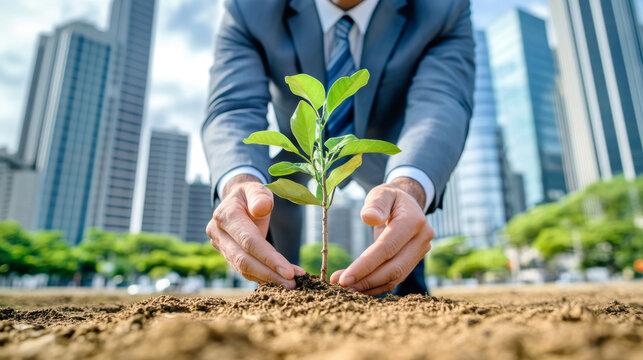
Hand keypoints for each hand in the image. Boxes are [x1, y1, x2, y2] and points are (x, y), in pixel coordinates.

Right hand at [206, 174, 304, 287]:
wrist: (236, 201)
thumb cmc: (251, 195)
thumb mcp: (256, 189)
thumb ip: (259, 196)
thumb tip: (262, 208)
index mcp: (225, 215)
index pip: (248, 241)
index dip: (268, 258)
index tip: (289, 272)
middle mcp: (218, 232)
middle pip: (244, 260)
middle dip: (269, 274)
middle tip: (293, 284)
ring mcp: (220, 246)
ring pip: (243, 269)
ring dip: (268, 278)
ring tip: (291, 284)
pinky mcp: (226, 255)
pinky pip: (244, 270)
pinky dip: (262, 277)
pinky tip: (279, 280)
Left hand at [330, 177, 433, 294]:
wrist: (408, 203)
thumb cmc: (389, 198)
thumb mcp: (381, 193)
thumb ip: (375, 204)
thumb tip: (368, 217)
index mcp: (413, 221)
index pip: (387, 248)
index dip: (365, 265)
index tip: (344, 278)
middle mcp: (422, 239)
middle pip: (393, 268)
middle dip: (366, 280)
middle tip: (341, 286)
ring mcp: (421, 252)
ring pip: (395, 277)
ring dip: (369, 286)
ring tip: (346, 289)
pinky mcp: (414, 260)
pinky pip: (396, 278)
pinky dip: (376, 286)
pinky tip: (358, 287)